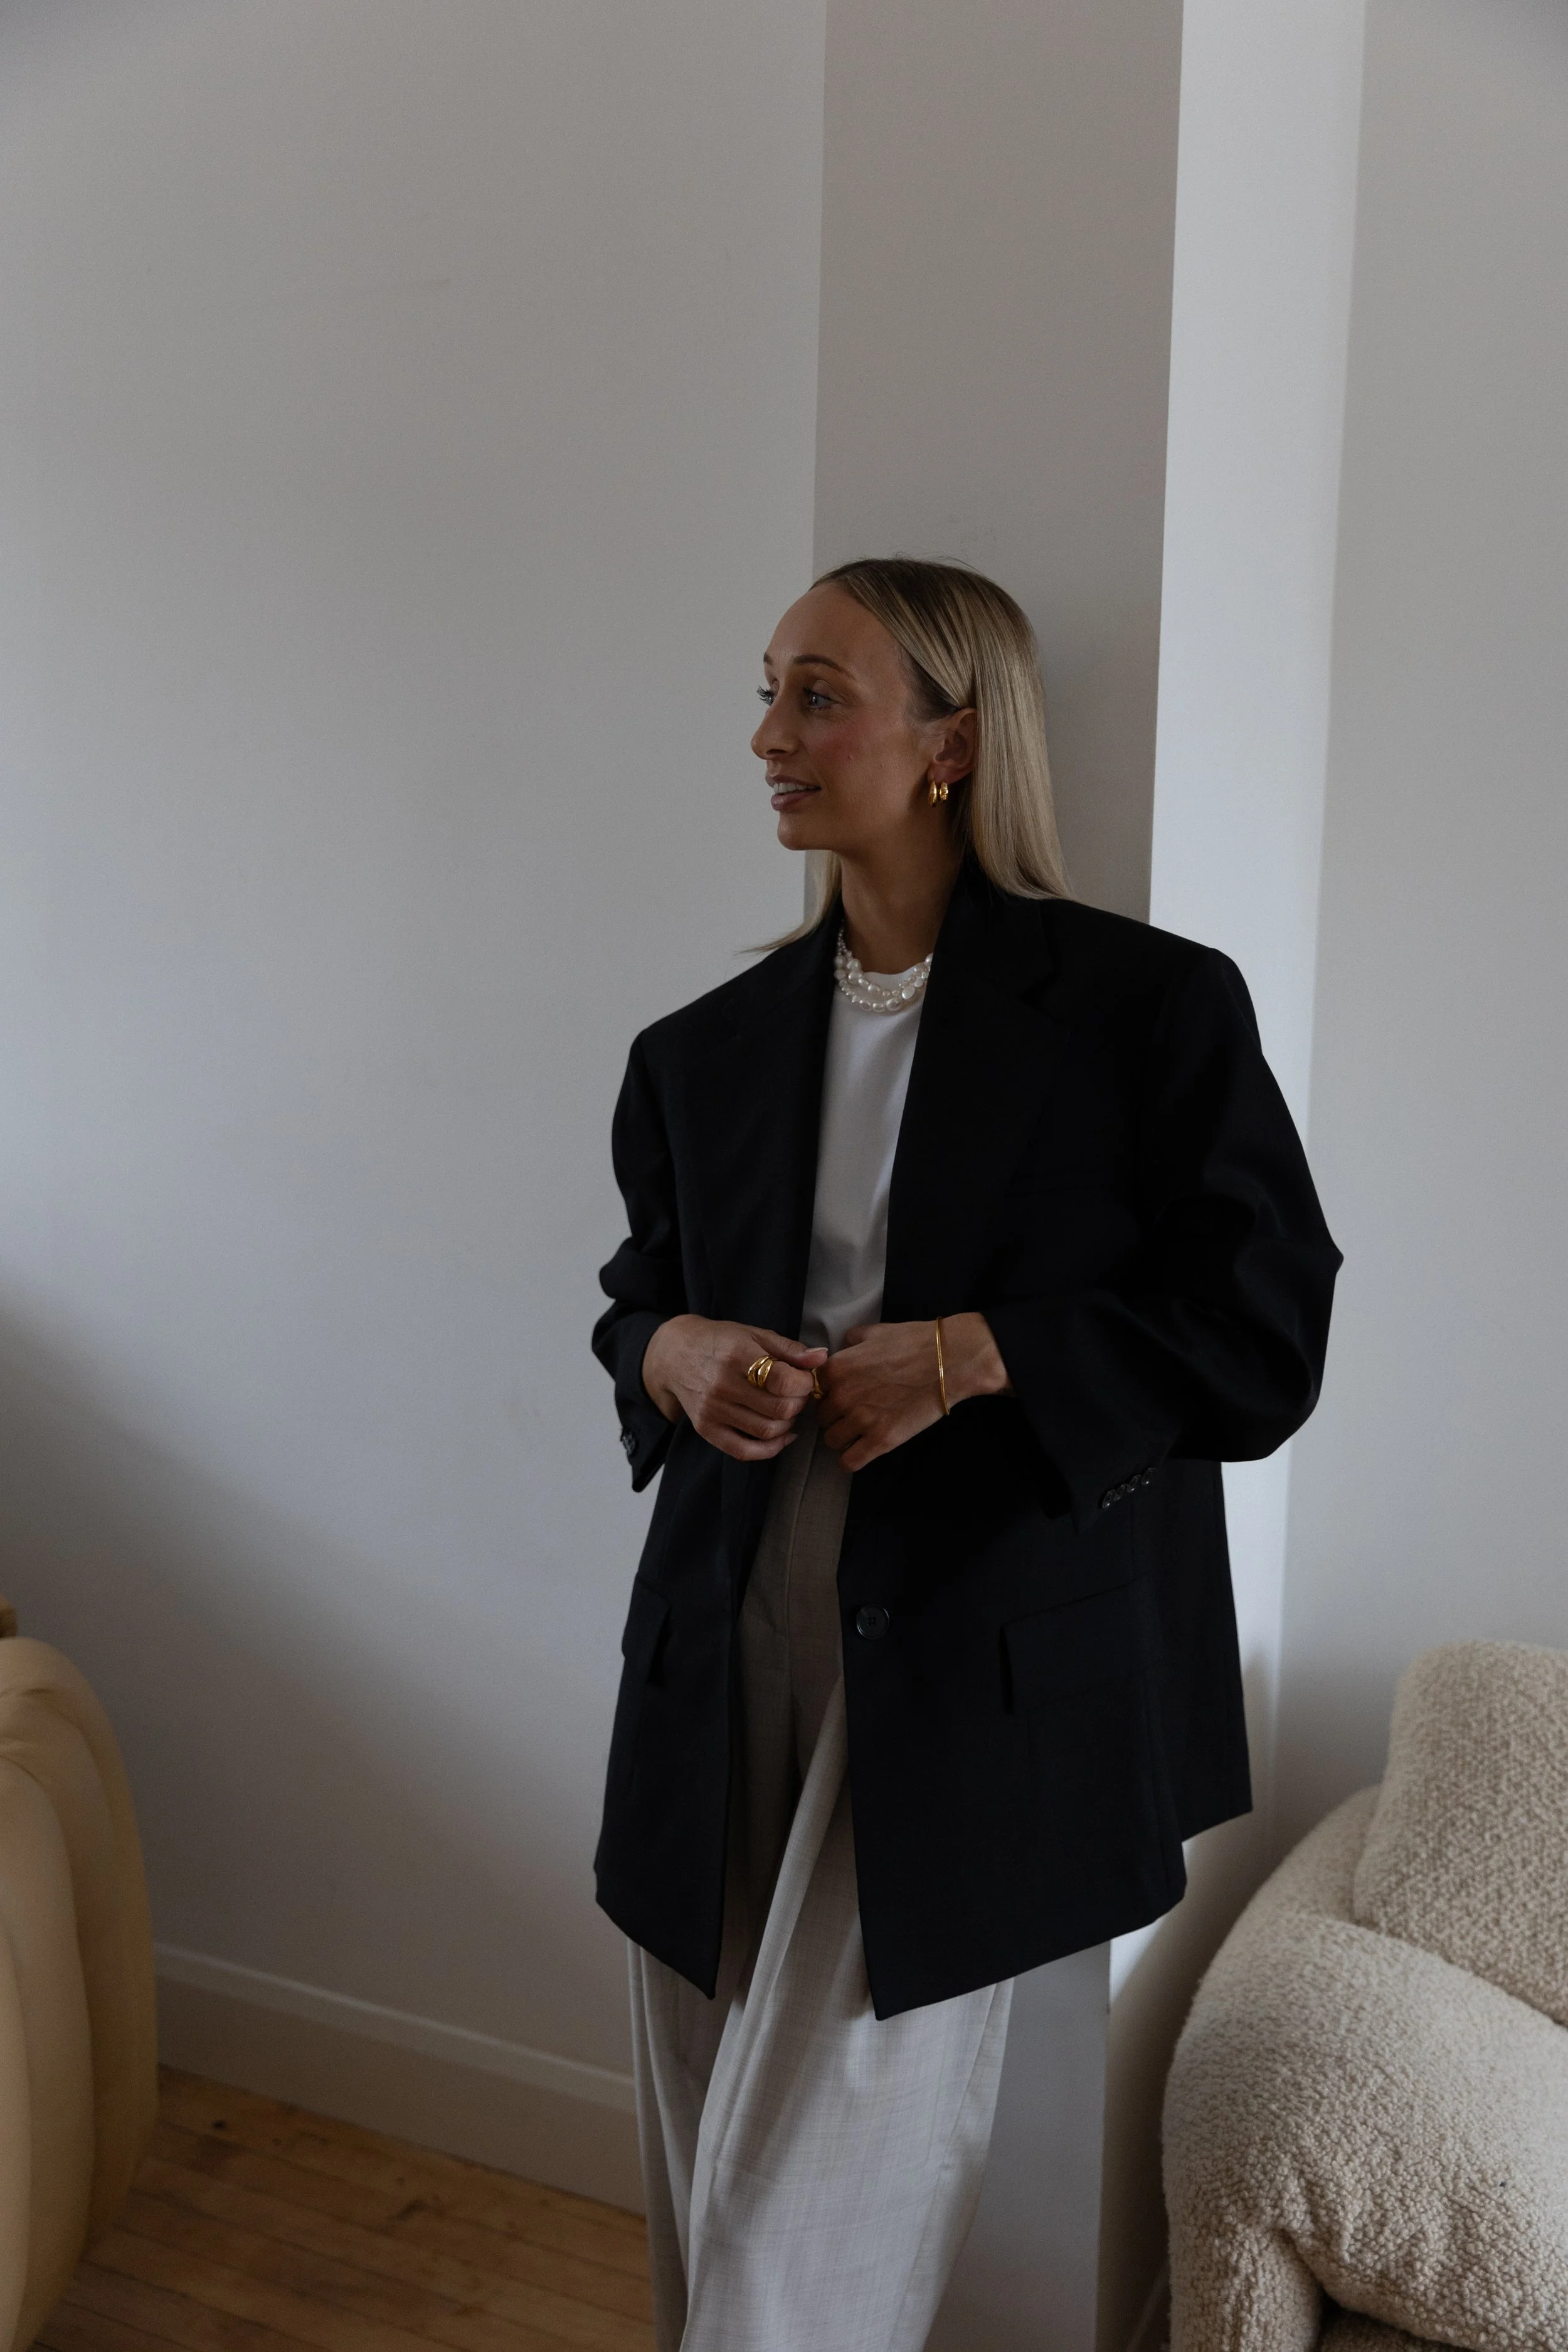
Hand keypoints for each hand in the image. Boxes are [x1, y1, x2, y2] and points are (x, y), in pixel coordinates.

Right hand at [641, 1316, 827, 1462]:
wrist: (676, 1354)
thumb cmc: (721, 1341)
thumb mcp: (754, 1334)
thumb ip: (789, 1349)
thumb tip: (822, 1358)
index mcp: (737, 1356)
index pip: (784, 1381)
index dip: (804, 1383)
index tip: (803, 1378)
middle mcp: (722, 1385)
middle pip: (780, 1409)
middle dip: (799, 1403)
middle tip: (796, 1394)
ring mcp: (713, 1411)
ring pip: (767, 1431)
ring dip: (788, 1424)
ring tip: (786, 1409)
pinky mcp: (706, 1429)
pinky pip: (744, 1451)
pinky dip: (770, 1449)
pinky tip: (781, 1435)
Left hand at [817, 1311, 1010, 1471]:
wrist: (951, 1361)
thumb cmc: (915, 1342)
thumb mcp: (875, 1332)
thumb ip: (851, 1341)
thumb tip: (842, 1349)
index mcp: (836, 1368)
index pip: (812, 1391)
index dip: (826, 1393)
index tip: (840, 1395)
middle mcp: (842, 1395)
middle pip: (821, 1418)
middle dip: (835, 1416)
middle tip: (855, 1412)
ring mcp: (861, 1420)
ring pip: (832, 1441)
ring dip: (843, 1438)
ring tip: (860, 1431)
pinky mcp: (881, 1440)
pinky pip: (849, 1462)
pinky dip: (852, 1459)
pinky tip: (862, 1450)